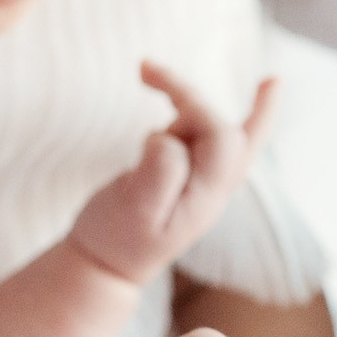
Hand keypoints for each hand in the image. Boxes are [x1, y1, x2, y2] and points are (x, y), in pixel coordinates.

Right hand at [69, 67, 276, 284]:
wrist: (104, 269)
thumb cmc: (116, 238)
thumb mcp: (133, 207)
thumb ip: (158, 172)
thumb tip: (169, 137)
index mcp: (206, 195)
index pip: (220, 133)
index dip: (191, 101)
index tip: (143, 79)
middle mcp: (214, 189)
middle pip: (232, 130)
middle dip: (192, 95)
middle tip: (143, 68)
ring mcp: (202, 186)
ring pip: (215, 131)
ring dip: (185, 102)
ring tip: (143, 77)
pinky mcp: (184, 181)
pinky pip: (206, 141)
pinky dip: (195, 115)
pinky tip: (174, 98)